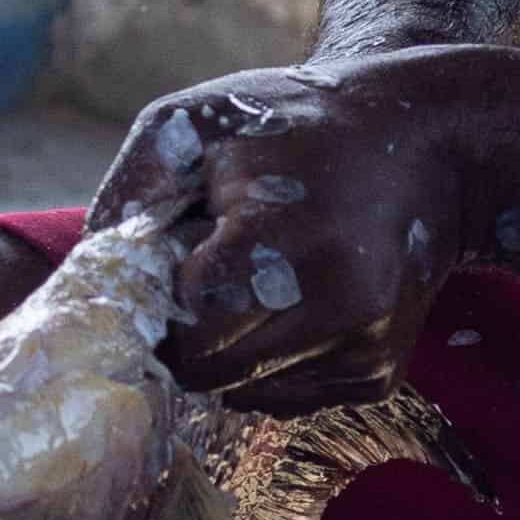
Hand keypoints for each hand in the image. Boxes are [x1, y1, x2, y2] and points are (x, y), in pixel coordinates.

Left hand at [89, 50, 481, 407]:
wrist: (428, 148)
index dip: (151, 303)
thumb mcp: (195, 124)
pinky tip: (282, 302)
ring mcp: (363, 350)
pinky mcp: (378, 375)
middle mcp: (336, 309)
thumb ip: (132, 189)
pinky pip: (286, 395)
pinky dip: (265, 360)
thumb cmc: (295, 127)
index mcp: (283, 242)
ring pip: (244, 392)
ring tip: (245, 279)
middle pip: (208, 371)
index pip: (183, 325)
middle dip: (181, 332)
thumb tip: (91, 265)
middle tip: (191, 275)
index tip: (152, 269)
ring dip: (224, 347)